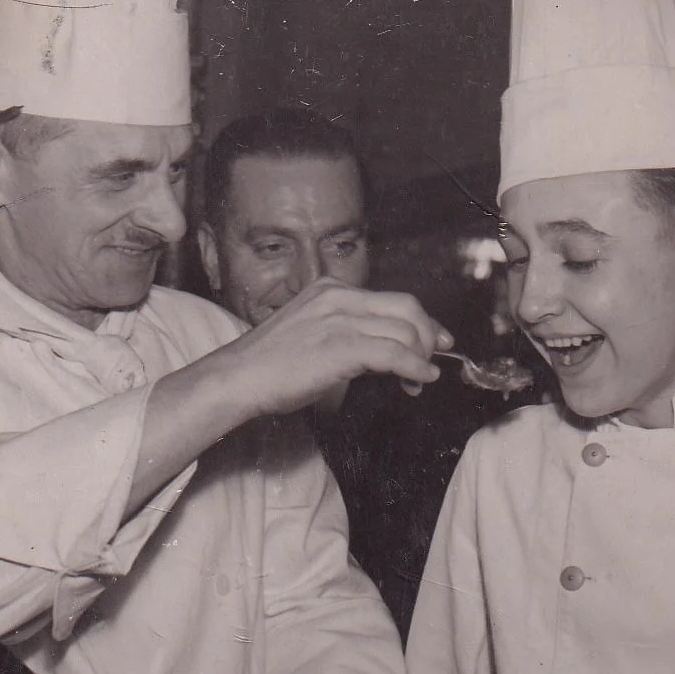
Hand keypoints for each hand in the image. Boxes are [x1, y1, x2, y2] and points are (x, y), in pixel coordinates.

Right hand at [220, 280, 452, 419]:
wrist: (238, 377)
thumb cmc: (270, 365)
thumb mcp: (311, 332)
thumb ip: (344, 331)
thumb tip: (381, 349)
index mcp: (331, 291)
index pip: (393, 299)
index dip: (422, 322)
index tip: (435, 340)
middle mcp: (338, 298)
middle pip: (407, 309)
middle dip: (429, 336)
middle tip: (435, 359)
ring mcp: (340, 320)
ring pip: (405, 332)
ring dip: (420, 359)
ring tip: (416, 382)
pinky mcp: (341, 346)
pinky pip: (394, 353)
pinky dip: (414, 368)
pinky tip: (418, 381)